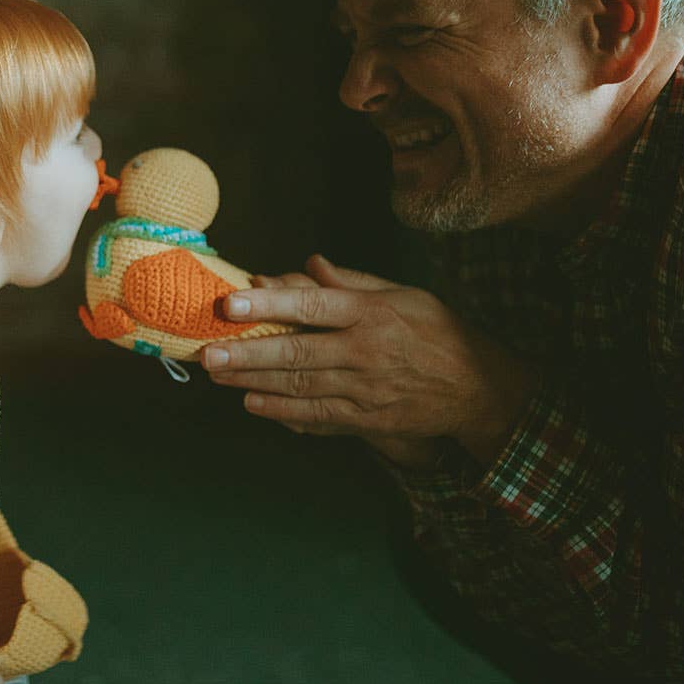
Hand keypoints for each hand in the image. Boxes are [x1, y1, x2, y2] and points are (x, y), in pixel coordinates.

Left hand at [204, 254, 539, 465]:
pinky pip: (317, 416)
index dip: (270, 303)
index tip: (232, 302)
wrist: (476, 387)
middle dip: (248, 353)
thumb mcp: (402, 293)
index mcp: (372, 313)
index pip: (313, 305)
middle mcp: (365, 352)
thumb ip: (352, 281)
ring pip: (301, 386)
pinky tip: (253, 403)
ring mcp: (365, 390)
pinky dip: (282, 411)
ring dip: (254, 381)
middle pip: (298, 353)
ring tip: (217, 374)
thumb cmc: (435, 331)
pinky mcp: (366, 419)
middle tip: (208, 352)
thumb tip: (309, 264)